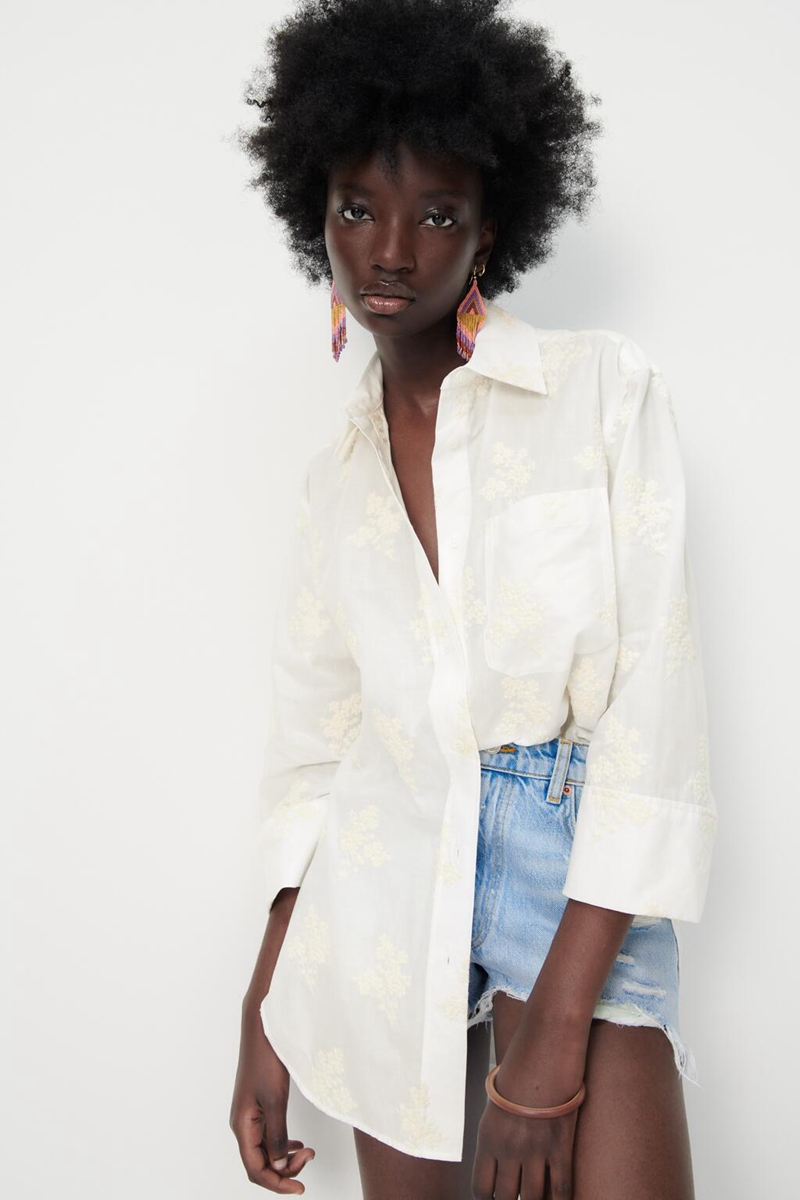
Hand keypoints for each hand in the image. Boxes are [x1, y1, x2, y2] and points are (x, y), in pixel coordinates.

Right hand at [229, 1000, 315, 1192]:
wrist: (262, 1028)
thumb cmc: (266, 1060)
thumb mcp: (275, 1101)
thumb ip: (277, 1137)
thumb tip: (280, 1167)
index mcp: (242, 1126)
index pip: (255, 1169)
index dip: (277, 1184)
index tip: (300, 1189)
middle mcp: (242, 1124)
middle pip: (260, 1163)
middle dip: (285, 1169)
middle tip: (309, 1157)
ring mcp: (249, 1115)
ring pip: (264, 1151)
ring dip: (285, 1157)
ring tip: (307, 1152)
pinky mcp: (257, 1106)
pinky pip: (268, 1136)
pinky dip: (283, 1145)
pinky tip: (297, 1144)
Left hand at [471, 1040, 584, 1199]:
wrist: (543, 1056)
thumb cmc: (519, 1075)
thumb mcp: (495, 1105)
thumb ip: (495, 1135)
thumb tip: (499, 1160)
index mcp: (488, 1139)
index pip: (481, 1188)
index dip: (488, 1199)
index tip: (496, 1198)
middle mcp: (508, 1149)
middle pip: (506, 1197)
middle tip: (517, 1196)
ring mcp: (535, 1151)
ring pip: (533, 1198)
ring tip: (536, 1196)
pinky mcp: (559, 1147)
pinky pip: (560, 1188)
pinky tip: (559, 1199)